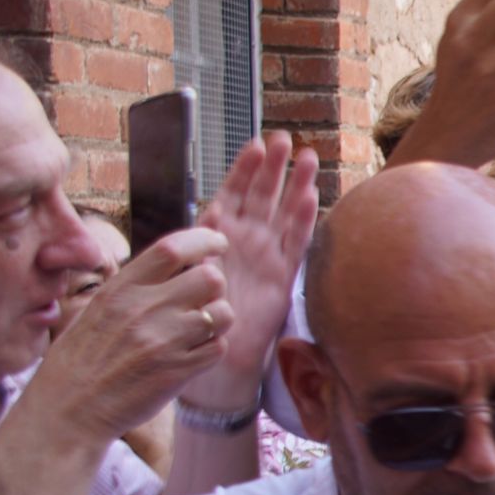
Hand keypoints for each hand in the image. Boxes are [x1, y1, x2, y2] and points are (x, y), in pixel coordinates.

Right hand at [32, 228, 230, 441]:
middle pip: (211, 278)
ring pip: (222, 313)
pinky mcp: (178, 371)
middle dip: (214, 288)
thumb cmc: (81, 358)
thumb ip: (135, 287)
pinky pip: (218, 347)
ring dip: (217, 320)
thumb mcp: (97, 309)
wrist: (68, 408)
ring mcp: (164, 340)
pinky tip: (190, 356)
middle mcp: (144, 309)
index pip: (171, 248)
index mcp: (120, 288)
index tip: (218, 244)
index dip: (203, 240)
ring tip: (195, 331)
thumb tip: (177, 263)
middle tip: (202, 301)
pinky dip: (212, 349)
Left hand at [179, 132, 319, 409]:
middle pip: (264, 196)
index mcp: (219, 237)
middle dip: (274, 167)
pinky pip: (295, 242)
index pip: (233, 193)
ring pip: (284, 213)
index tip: (253, 145)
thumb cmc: (194, 314)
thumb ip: (199, 240)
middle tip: (284, 139)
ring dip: (295, 185)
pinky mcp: (282, 276)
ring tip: (306, 156)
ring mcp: (266, 256)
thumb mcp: (183, 268)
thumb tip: (212, 212)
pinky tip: (311, 196)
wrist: (215, 355)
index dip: (243, 170)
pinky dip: (303, 219)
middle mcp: (245, 242)